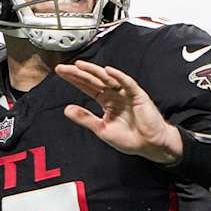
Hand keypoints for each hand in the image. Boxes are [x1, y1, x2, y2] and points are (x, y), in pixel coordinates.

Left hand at [56, 61, 182, 163]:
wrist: (150, 145)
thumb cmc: (130, 138)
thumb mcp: (102, 129)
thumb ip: (85, 118)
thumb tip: (66, 110)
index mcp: (106, 101)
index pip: (87, 87)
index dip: (74, 80)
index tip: (60, 73)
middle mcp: (114, 94)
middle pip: (94, 80)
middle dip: (78, 73)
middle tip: (62, 68)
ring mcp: (126, 93)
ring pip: (107, 78)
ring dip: (94, 71)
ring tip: (79, 65)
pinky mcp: (138, 95)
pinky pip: (127, 83)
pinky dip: (118, 76)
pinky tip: (108, 71)